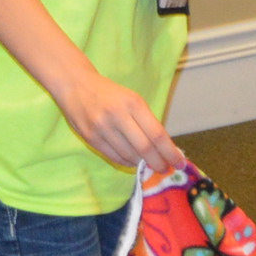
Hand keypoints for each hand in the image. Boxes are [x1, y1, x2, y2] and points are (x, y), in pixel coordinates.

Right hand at [54, 68, 185, 175]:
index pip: (157, 134)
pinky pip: (114, 157)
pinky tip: (134, 163)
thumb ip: (146, 121)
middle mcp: (118, 116)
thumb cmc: (110, 93)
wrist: (76, 85)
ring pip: (129, 155)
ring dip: (143, 164)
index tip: (179, 163)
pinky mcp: (91, 138)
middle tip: (165, 169)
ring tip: (150, 166)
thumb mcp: (132, 99)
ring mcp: (102, 128)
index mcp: (133, 103)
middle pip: (144, 148)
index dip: (169, 152)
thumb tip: (164, 148)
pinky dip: (127, 163)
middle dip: (158, 163)